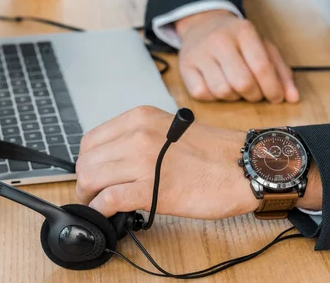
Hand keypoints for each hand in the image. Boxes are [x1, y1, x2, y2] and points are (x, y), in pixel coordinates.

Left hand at [75, 106, 257, 217]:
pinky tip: (106, 213)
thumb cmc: (212, 152)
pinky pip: (108, 198)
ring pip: (91, 177)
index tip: (93, 174)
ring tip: (99, 204)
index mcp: (139, 117)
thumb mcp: (167, 130)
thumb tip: (113, 159)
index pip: (91, 139)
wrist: (243, 166)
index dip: (87, 161)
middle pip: (87, 160)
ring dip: (89, 196)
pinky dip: (100, 208)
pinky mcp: (150, 188)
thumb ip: (137, 138)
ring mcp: (142, 160)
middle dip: (85, 181)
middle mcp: (137, 134)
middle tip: (93, 194)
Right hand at [175, 10, 298, 102]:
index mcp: (243, 31)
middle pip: (242, 82)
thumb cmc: (236, 40)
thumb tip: (293, 98)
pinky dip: (214, 97)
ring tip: (236, 88)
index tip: (277, 98)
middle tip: (255, 94)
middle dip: (254, 95)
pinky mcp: (185, 67)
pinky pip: (202, 94)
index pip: (261, 66)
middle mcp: (219, 40)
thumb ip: (280, 71)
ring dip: (234, 97)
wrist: (202, 24)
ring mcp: (199, 53)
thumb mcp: (262, 46)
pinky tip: (218, 87)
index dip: (272, 88)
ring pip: (222, 91)